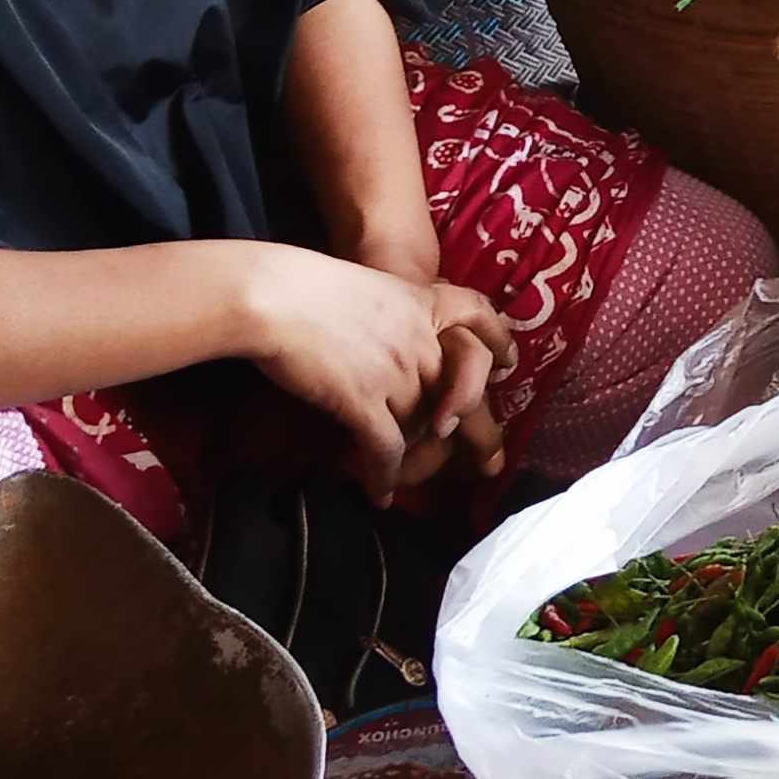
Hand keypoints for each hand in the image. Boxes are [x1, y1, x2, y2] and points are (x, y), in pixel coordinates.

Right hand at [241, 248, 513, 499]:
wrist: (272, 295)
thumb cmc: (303, 284)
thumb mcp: (364, 286)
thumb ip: (387, 314)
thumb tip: (380, 336)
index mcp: (422, 302)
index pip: (478, 315)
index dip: (498, 342)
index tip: (506, 364)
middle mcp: (422, 340)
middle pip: (464, 391)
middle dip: (479, 433)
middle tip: (489, 464)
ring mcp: (398, 372)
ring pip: (425, 427)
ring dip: (419, 461)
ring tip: (412, 481)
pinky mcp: (366, 401)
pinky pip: (388, 450)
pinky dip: (385, 476)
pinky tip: (380, 494)